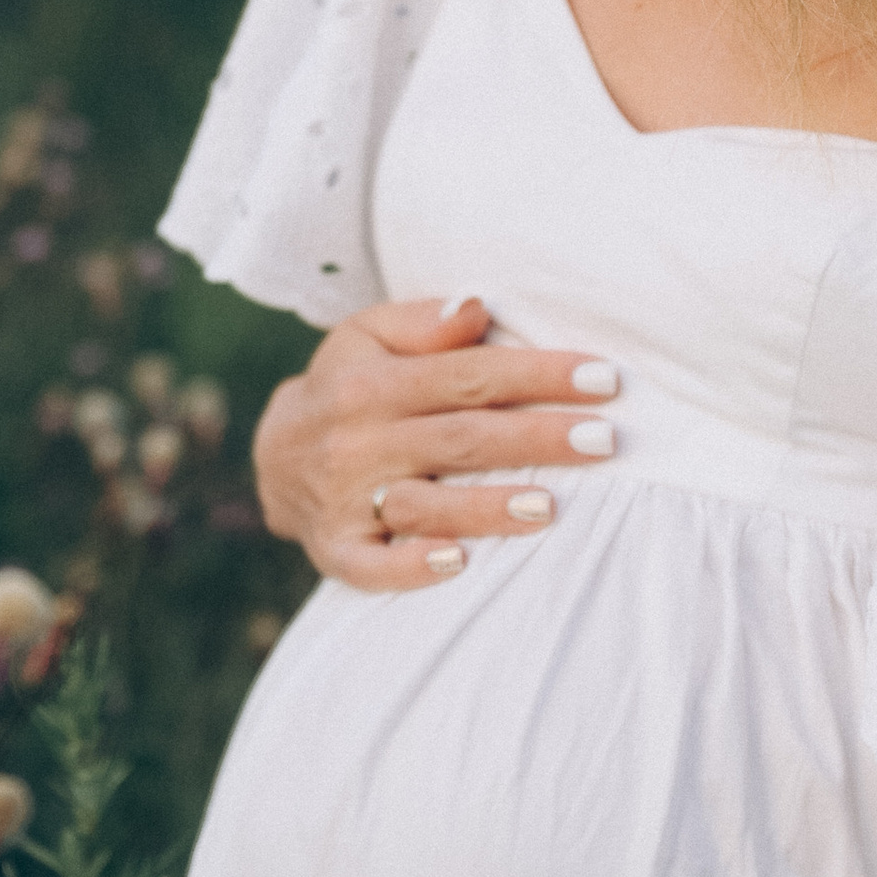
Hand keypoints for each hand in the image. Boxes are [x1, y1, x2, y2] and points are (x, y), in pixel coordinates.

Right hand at [250, 296, 620, 593]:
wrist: (273, 457)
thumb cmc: (347, 385)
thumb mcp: (367, 335)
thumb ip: (423, 321)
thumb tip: (477, 308)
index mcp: (372, 384)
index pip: (468, 376)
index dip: (538, 375)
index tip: (603, 378)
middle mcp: (357, 441)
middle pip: (460, 440)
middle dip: (536, 438)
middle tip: (604, 441)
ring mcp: (345, 501)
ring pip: (423, 505)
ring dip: (486, 507)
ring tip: (550, 506)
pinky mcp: (337, 551)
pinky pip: (372, 567)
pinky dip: (412, 568)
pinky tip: (460, 562)